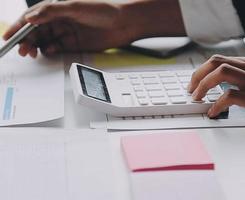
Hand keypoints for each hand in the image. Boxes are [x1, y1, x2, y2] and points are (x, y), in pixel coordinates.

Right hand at [2, 0, 184, 57]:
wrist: (125, 23)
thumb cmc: (103, 10)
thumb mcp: (75, 7)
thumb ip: (51, 12)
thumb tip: (31, 18)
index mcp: (56, 9)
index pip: (32, 18)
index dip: (18, 27)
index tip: (8, 36)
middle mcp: (60, 20)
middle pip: (36, 32)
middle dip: (26, 40)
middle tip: (22, 49)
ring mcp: (67, 33)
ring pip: (45, 42)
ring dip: (36, 47)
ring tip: (32, 52)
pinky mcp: (74, 44)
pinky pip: (57, 49)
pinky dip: (51, 51)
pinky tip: (50, 51)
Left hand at [189, 55, 244, 123]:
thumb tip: (237, 86)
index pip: (224, 59)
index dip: (205, 69)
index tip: (197, 80)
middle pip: (217, 61)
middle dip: (198, 73)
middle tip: (191, 88)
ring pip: (221, 73)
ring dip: (203, 85)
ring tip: (196, 97)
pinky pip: (230, 97)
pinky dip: (217, 104)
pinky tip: (213, 112)